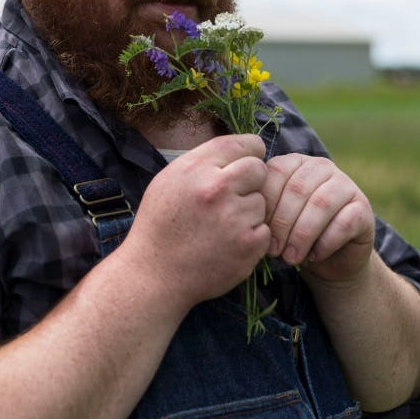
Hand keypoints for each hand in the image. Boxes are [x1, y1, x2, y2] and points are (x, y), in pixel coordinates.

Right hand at [120, 134, 269, 309]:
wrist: (154, 275)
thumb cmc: (160, 225)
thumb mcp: (169, 181)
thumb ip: (203, 162)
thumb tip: (240, 150)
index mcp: (195, 168)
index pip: (242, 143)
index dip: (249, 152)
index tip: (246, 162)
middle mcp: (216, 189)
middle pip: (259, 169)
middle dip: (251, 181)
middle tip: (234, 197)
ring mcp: (234, 218)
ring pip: (262, 202)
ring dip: (249, 213)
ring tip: (222, 227)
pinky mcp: (248, 245)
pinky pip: (265, 230)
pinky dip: (252, 238)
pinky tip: (228, 244)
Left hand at [262, 154, 374, 284]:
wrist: (330, 260)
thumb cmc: (293, 236)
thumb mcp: (273, 221)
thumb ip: (262, 211)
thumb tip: (247, 219)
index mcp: (294, 163)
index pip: (274, 173)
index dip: (264, 204)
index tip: (256, 231)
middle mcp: (321, 167)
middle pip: (297, 189)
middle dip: (281, 223)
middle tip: (273, 251)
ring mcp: (345, 185)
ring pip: (320, 204)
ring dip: (302, 235)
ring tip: (290, 258)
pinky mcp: (363, 208)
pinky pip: (343, 222)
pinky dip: (325, 243)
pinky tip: (314, 256)